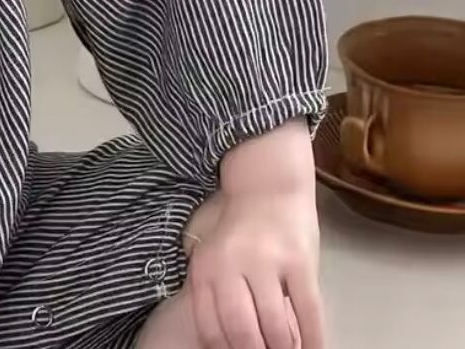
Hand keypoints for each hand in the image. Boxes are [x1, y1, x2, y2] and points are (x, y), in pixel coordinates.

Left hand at [185, 188, 323, 348]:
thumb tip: (222, 343)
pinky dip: (313, 340)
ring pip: (276, 328)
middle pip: (242, 331)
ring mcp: (267, 262)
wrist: (268, 185)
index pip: (211, 327)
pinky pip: (309, 313)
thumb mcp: (212, 256)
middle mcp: (231, 265)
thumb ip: (213, 293)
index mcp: (206, 267)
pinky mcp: (299, 261)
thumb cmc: (238, 228)